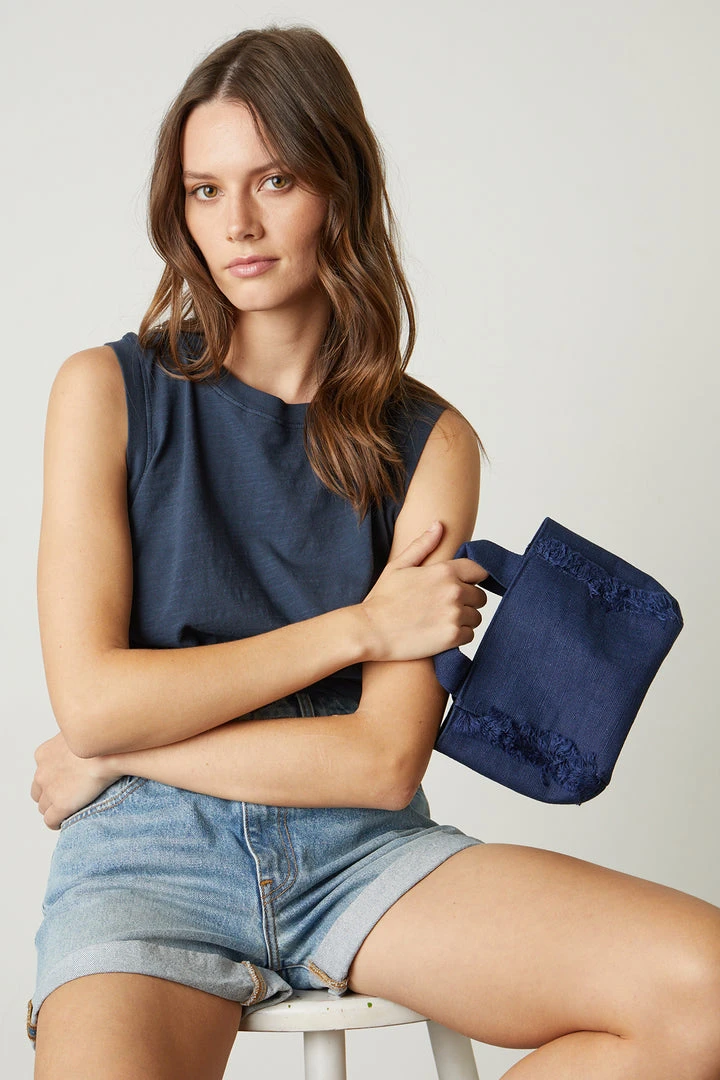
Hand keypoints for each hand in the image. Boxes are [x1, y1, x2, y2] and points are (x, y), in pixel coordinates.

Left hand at [31, 732, 122, 829]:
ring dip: (55, 809)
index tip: (66, 783)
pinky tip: (68, 820)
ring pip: (43, 807)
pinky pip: (50, 821)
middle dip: (51, 796)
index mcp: (44, 754)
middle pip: (39, 792)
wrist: (109, 752)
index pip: (41, 774)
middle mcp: (42, 772)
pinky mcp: (60, 805)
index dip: (54, 781)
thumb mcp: (79, 734)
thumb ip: (73, 742)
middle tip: (70, 797)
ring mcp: (50, 790)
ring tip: (72, 810)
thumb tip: (83, 744)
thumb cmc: (101, 741)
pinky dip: (57, 822)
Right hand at [360, 521, 487, 661]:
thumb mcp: (398, 566)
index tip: (464, 586)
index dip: (473, 579)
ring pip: (475, 617)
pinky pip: (469, 635)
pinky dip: (458, 635)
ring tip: (440, 621)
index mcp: (444, 571)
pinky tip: (439, 633)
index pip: (479, 571)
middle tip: (444, 607)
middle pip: (480, 596)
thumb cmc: (382, 599)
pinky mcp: (452, 636)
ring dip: (463, 619)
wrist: (370, 631)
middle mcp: (454, 591)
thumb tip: (439, 525)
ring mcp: (455, 615)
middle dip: (467, 601)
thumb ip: (423, 545)